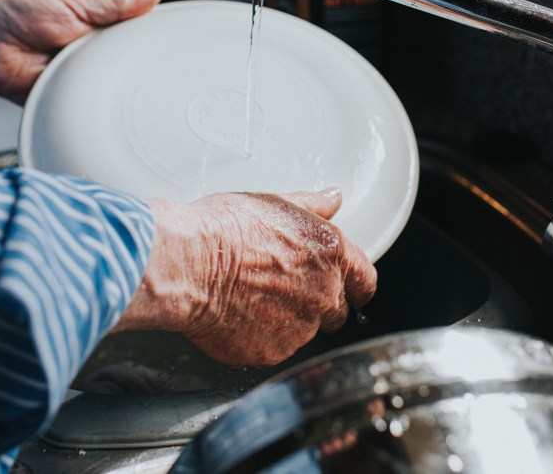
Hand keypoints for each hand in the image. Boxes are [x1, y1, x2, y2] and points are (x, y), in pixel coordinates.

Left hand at [0, 0, 162, 101]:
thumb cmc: (19, 14)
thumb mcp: (75, 3)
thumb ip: (115, 5)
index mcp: (96, 28)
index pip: (134, 35)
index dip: (153, 39)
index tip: (176, 42)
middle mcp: (91, 54)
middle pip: (128, 63)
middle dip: (141, 65)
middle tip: (160, 65)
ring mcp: (80, 77)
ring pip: (113, 85)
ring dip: (119, 83)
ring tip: (129, 78)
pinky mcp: (68, 99)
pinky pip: (91, 103)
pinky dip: (99, 102)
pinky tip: (109, 98)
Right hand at [114, 188, 377, 368]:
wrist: (186, 264)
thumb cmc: (223, 229)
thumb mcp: (274, 203)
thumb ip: (313, 206)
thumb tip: (333, 198)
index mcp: (331, 256)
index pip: (365, 280)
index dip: (354, 283)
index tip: (345, 285)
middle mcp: (323, 296)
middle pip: (337, 311)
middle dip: (318, 303)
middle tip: (283, 289)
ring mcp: (298, 330)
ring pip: (303, 332)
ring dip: (286, 321)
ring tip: (249, 299)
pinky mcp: (270, 353)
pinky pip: (272, 348)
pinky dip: (258, 337)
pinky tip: (235, 316)